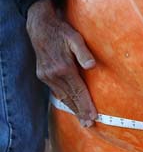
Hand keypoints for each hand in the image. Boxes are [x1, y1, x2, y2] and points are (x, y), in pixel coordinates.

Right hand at [26, 0, 96, 126]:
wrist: (40, 27)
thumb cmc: (62, 31)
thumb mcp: (75, 38)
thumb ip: (83, 52)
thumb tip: (92, 66)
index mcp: (63, 68)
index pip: (78, 91)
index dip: (86, 105)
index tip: (93, 116)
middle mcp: (53, 75)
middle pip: (70, 98)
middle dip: (80, 112)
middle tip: (89, 125)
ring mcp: (46, 76)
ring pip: (62, 97)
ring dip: (72, 109)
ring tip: (82, 120)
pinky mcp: (43, 75)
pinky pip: (56, 92)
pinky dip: (65, 100)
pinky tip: (71, 106)